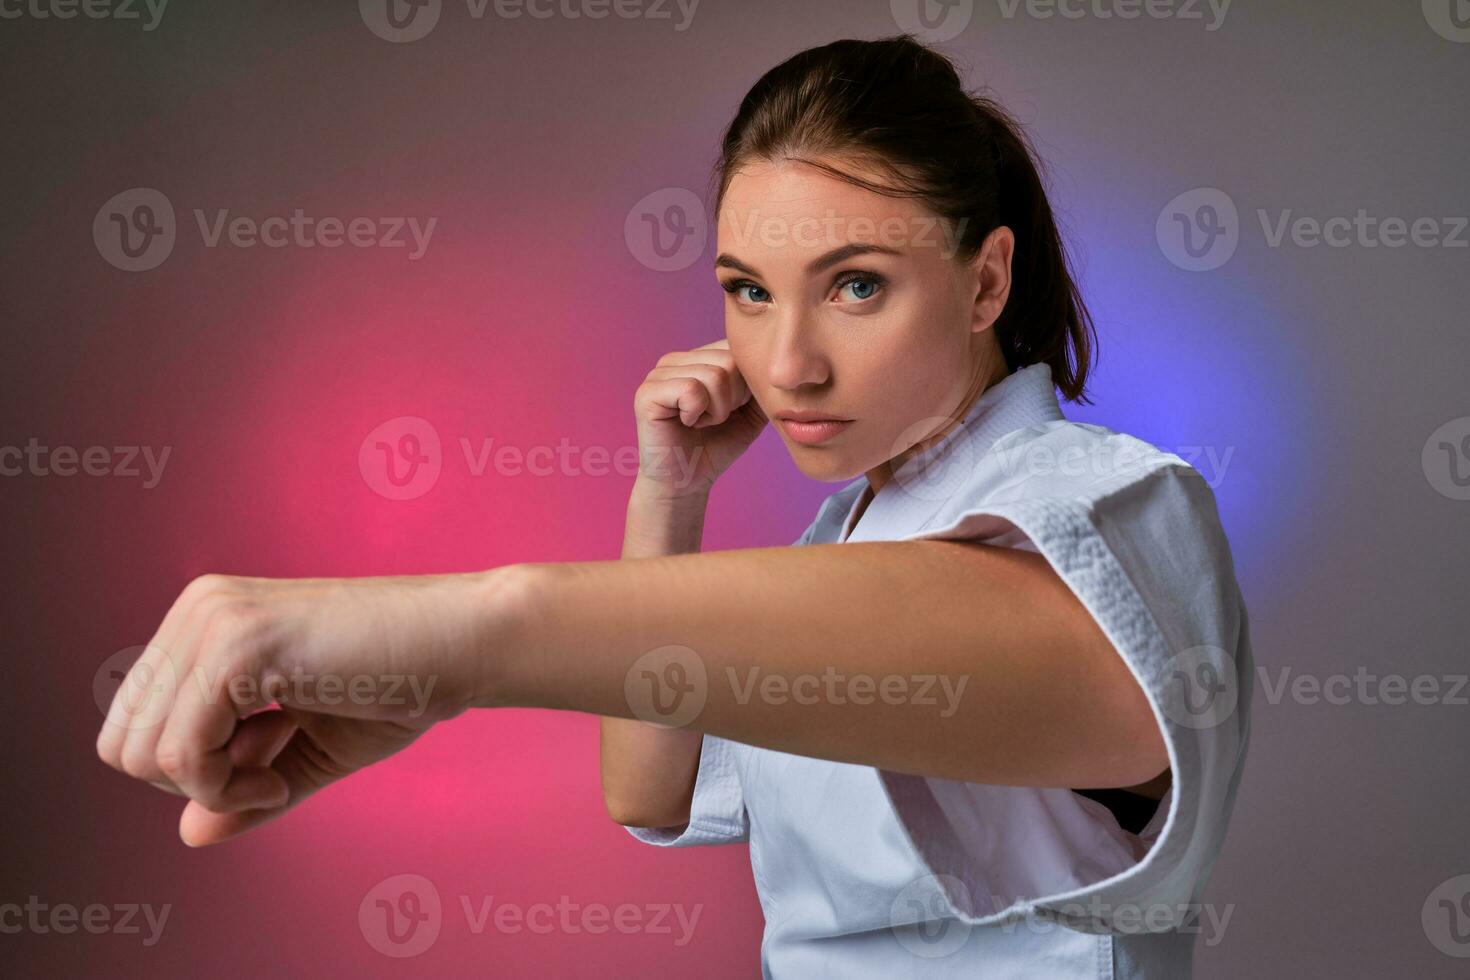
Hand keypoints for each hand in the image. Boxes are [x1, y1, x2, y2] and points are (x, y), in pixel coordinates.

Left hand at [95, 571, 496, 845]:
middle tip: (270, 774)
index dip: (192, 771)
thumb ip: (246, 787)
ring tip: (280, 769)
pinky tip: (280, 776)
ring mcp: (212, 621)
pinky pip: (181, 754)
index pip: (133, 724)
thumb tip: (187, 833)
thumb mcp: (310, 750)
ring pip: (143, 753)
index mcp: (206, 620)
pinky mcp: (237, 646)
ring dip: (215, 788)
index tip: (266, 768)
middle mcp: (197, 609)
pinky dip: (227, 789)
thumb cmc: (402, 684)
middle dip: (194, 783)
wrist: (465, 643)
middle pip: (124, 743)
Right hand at [632, 337, 767, 497]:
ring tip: (700, 423)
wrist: (686, 482)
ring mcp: (658, 374)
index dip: (745, 386)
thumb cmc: (715, 446)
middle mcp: (676, 360)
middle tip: (713, 420)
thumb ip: (760, 384)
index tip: (730, 410)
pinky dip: (698, 414)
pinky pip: (691, 390)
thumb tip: (774, 363)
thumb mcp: (750, 411)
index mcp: (696, 358)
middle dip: (733, 400)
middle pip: (730, 361)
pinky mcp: (647, 393)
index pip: (737, 349)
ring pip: (714, 375)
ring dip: (717, 411)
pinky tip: (686, 424)